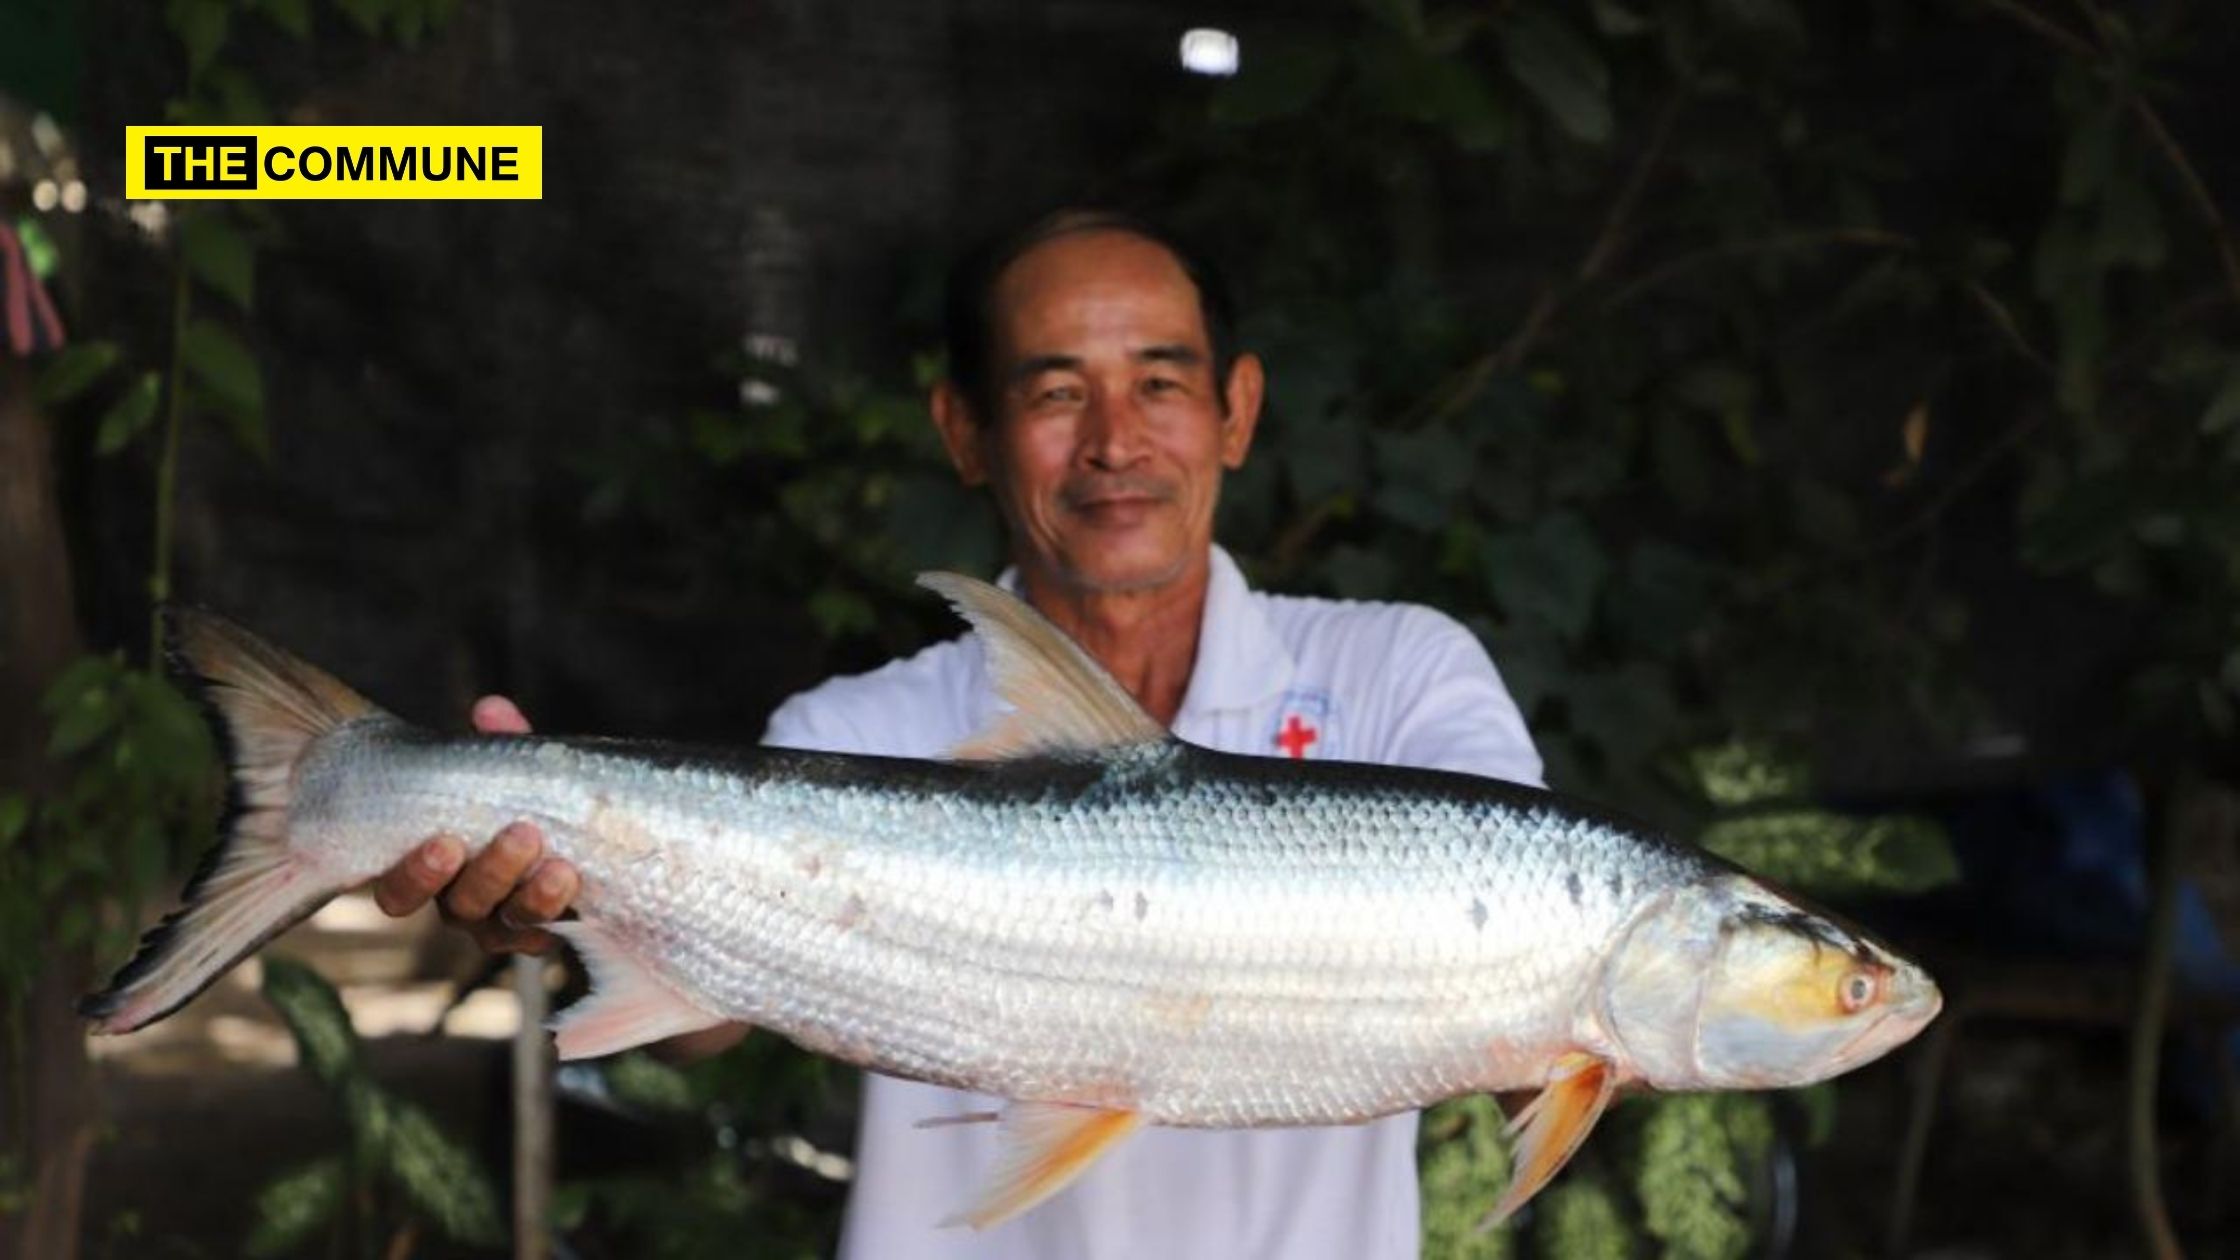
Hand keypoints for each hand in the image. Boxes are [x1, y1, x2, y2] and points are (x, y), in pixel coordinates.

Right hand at [371, 696, 581, 954]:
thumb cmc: (522, 797)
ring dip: (532, 897)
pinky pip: (541, 942)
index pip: (401, 888)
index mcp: (434, 865)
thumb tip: (490, 709)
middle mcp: (459, 902)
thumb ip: (502, 745)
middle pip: (459, 907)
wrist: (577, 833)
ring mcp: (499, 924)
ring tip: (562, 867)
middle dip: (490, 873)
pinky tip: (577, 908)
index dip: (416, 874)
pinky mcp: (539, 934)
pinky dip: (557, 924)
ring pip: (502, 926)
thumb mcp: (514, 769)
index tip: (445, 842)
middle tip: (523, 835)